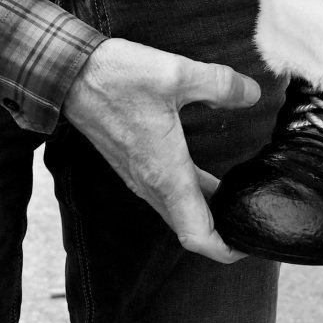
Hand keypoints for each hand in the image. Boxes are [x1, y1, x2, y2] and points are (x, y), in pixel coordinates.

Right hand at [63, 36, 260, 261]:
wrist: (69, 75)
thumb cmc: (116, 77)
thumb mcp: (177, 73)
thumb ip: (220, 84)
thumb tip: (252, 93)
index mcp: (166, 174)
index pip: (197, 235)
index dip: (225, 250)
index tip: (250, 243)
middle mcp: (151, 184)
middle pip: (190, 229)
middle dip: (223, 235)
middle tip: (253, 222)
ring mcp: (139, 176)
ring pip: (178, 212)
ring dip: (206, 215)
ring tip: (239, 203)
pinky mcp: (133, 165)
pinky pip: (167, 195)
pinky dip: (191, 198)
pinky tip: (211, 181)